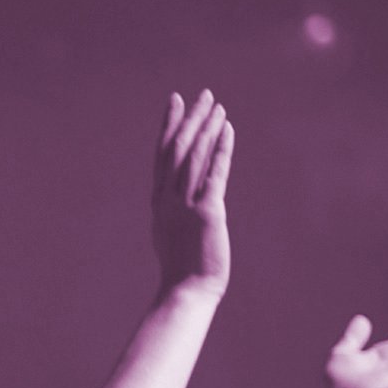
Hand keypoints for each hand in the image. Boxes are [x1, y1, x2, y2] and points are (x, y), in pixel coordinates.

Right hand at [152, 89, 233, 299]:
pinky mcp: (206, 213)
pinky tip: (228, 130)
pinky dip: (221, 150)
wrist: (185, 292)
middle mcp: (168, 200)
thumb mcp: (174, 236)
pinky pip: (214, 174)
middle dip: (190, 119)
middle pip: (178, 150)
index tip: (175, 102)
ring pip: (194, 157)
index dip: (169, 127)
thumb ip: (177, 214)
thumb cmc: (182, 273)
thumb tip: (185, 204)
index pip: (163, 156)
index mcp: (160, 204)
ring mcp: (185, 206)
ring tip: (217, 105)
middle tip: (202, 94)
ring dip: (206, 128)